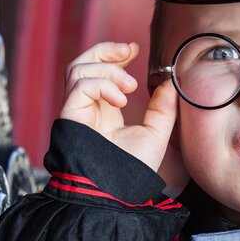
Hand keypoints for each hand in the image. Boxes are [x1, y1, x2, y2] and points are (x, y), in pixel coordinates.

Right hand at [59, 41, 177, 171]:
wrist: (117, 190)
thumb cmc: (132, 170)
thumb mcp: (156, 133)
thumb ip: (162, 108)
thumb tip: (170, 83)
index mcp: (104, 109)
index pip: (101, 71)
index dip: (115, 54)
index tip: (135, 49)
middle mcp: (87, 106)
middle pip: (83, 62)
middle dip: (106, 50)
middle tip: (129, 50)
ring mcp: (76, 109)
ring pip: (78, 68)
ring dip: (108, 69)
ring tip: (130, 86)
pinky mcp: (69, 114)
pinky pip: (80, 84)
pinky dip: (102, 84)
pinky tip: (120, 100)